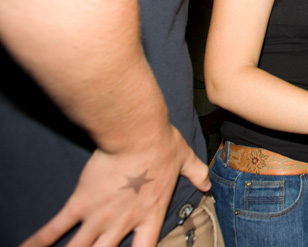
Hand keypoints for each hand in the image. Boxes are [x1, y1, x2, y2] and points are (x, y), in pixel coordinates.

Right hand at [22, 125, 208, 246]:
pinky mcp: (81, 203)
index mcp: (150, 214)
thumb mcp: (184, 158)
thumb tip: (207, 182)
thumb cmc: (160, 143)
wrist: (136, 132)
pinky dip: (39, 242)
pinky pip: (56, 229)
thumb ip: (196, 174)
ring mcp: (101, 216)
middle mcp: (124, 222)